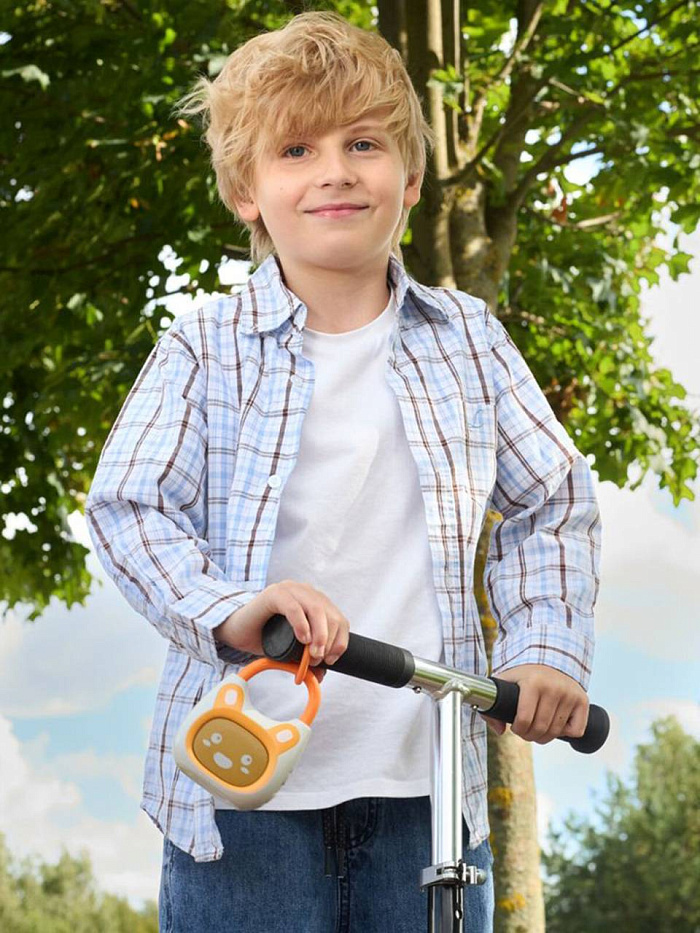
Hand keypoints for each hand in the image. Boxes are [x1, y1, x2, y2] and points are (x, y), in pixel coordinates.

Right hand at [212, 580, 350, 683]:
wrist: (235, 631)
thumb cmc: (263, 637)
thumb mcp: (289, 651)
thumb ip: (305, 659)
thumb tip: (321, 676)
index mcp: (314, 601)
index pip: (339, 619)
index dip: (340, 641)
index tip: (331, 660)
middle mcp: (305, 592)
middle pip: (330, 615)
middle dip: (329, 641)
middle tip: (317, 661)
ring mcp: (290, 589)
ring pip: (316, 609)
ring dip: (319, 635)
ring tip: (312, 654)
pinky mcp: (274, 592)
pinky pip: (294, 607)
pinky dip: (302, 625)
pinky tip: (303, 639)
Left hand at [482, 664, 588, 743]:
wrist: (549, 658)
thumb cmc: (523, 675)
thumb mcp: (504, 683)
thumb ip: (492, 707)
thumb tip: (500, 731)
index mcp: (532, 682)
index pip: (524, 720)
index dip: (518, 730)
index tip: (515, 727)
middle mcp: (553, 687)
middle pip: (540, 729)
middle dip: (530, 736)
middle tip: (526, 731)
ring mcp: (569, 694)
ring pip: (557, 732)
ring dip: (545, 736)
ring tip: (538, 728)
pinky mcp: (582, 700)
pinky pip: (576, 731)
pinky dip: (566, 733)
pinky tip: (557, 723)